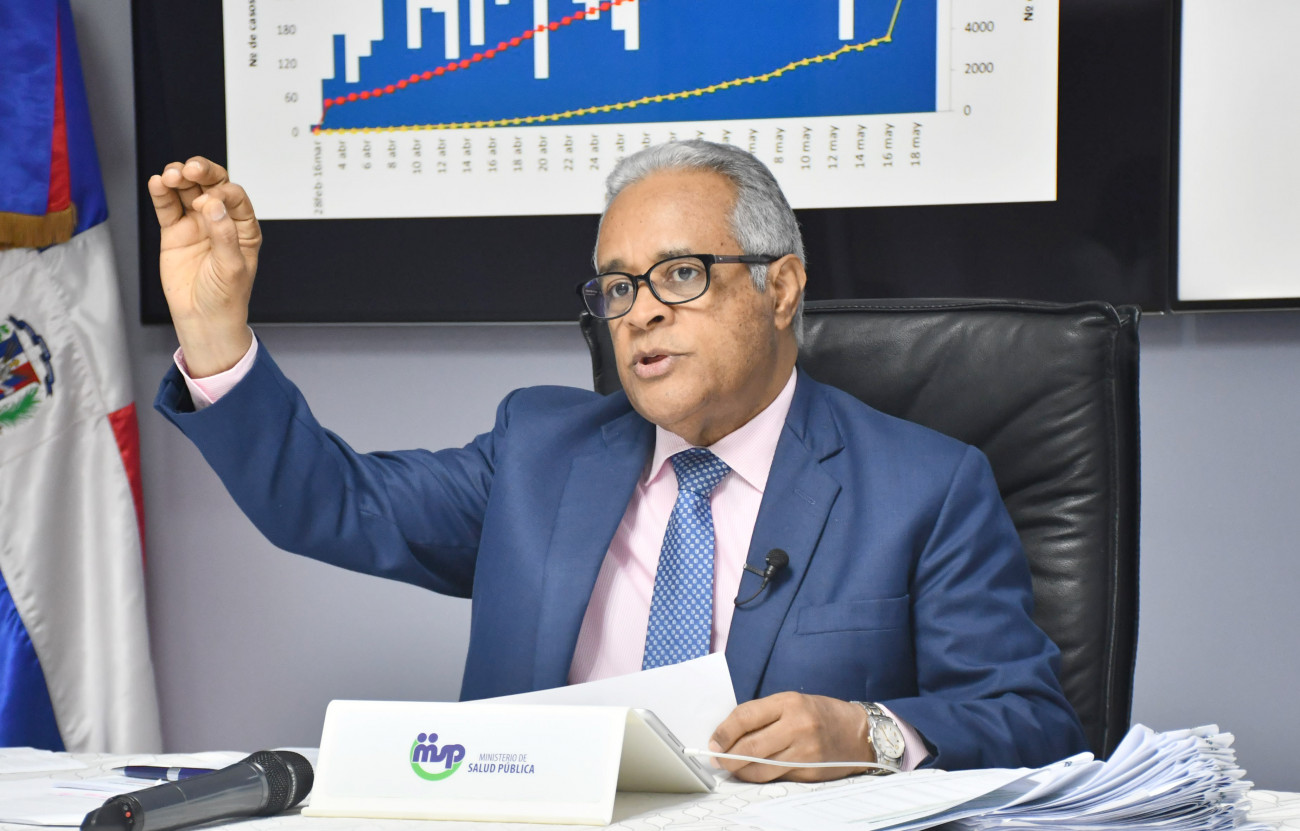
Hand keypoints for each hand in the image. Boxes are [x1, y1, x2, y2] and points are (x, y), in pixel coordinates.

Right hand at [147, 157, 258, 376]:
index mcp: (243, 227)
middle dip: (201, 172)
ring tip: (170, 175)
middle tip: (189, 169)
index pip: (234, 197)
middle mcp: (220, 220)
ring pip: (186, 190)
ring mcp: (196, 223)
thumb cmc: (226, 297)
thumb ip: (223, 235)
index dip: (222, 192)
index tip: (210, 202)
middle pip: (211, 184)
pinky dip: (161, 193)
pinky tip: (157, 183)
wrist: (203, 318)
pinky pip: (167, 207)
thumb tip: (213, 204)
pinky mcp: (174, 231)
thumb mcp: (232, 267)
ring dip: (178, 177)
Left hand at [708, 692, 874, 781]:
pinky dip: (761, 776)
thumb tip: (729, 735)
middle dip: (727, 756)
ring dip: (741, 771)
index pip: (745, 717)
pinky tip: (756, 772)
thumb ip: (764, 716)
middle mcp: (797, 726)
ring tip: (734, 768)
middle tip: (717, 759)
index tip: (713, 743)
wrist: (859, 733)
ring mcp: (805, 751)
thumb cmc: (822, 714)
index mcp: (789, 703)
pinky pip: (777, 777)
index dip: (724, 732)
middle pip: (750, 747)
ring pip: (760, 768)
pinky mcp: (810, 772)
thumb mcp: (793, 703)